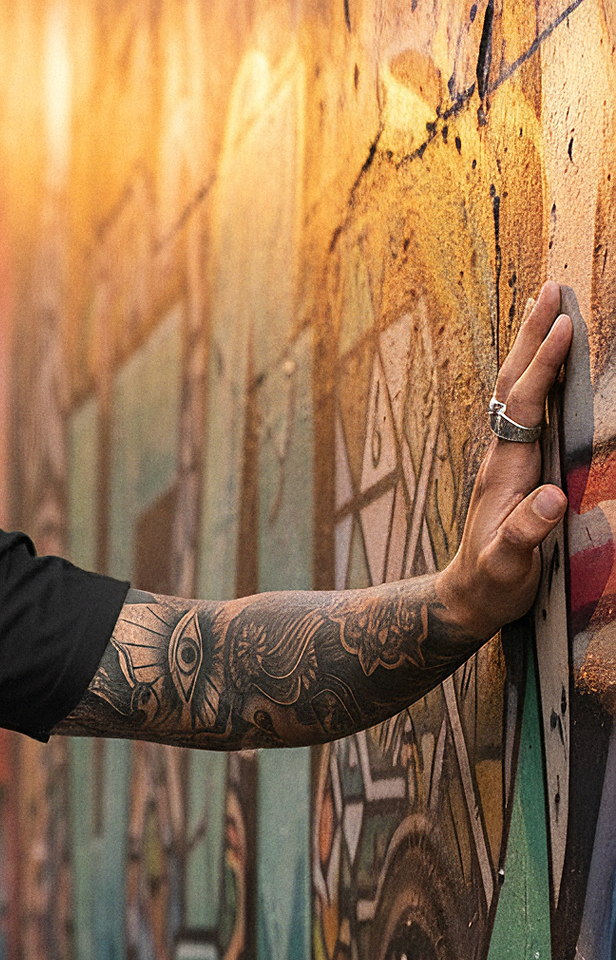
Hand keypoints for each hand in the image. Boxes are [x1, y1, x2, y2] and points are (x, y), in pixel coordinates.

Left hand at [439, 280, 572, 639]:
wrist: (467, 599)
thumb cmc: (492, 585)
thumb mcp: (510, 566)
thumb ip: (526, 535)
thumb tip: (551, 500)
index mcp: (504, 470)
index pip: (526, 406)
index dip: (544, 366)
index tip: (564, 327)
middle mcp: (502, 456)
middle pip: (514, 384)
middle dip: (532, 336)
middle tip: (551, 288)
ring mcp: (506, 459)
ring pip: (518, 393)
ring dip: (532, 348)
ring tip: (548, 306)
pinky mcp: (514, 467)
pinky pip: (528, 410)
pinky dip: (540, 377)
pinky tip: (549, 363)